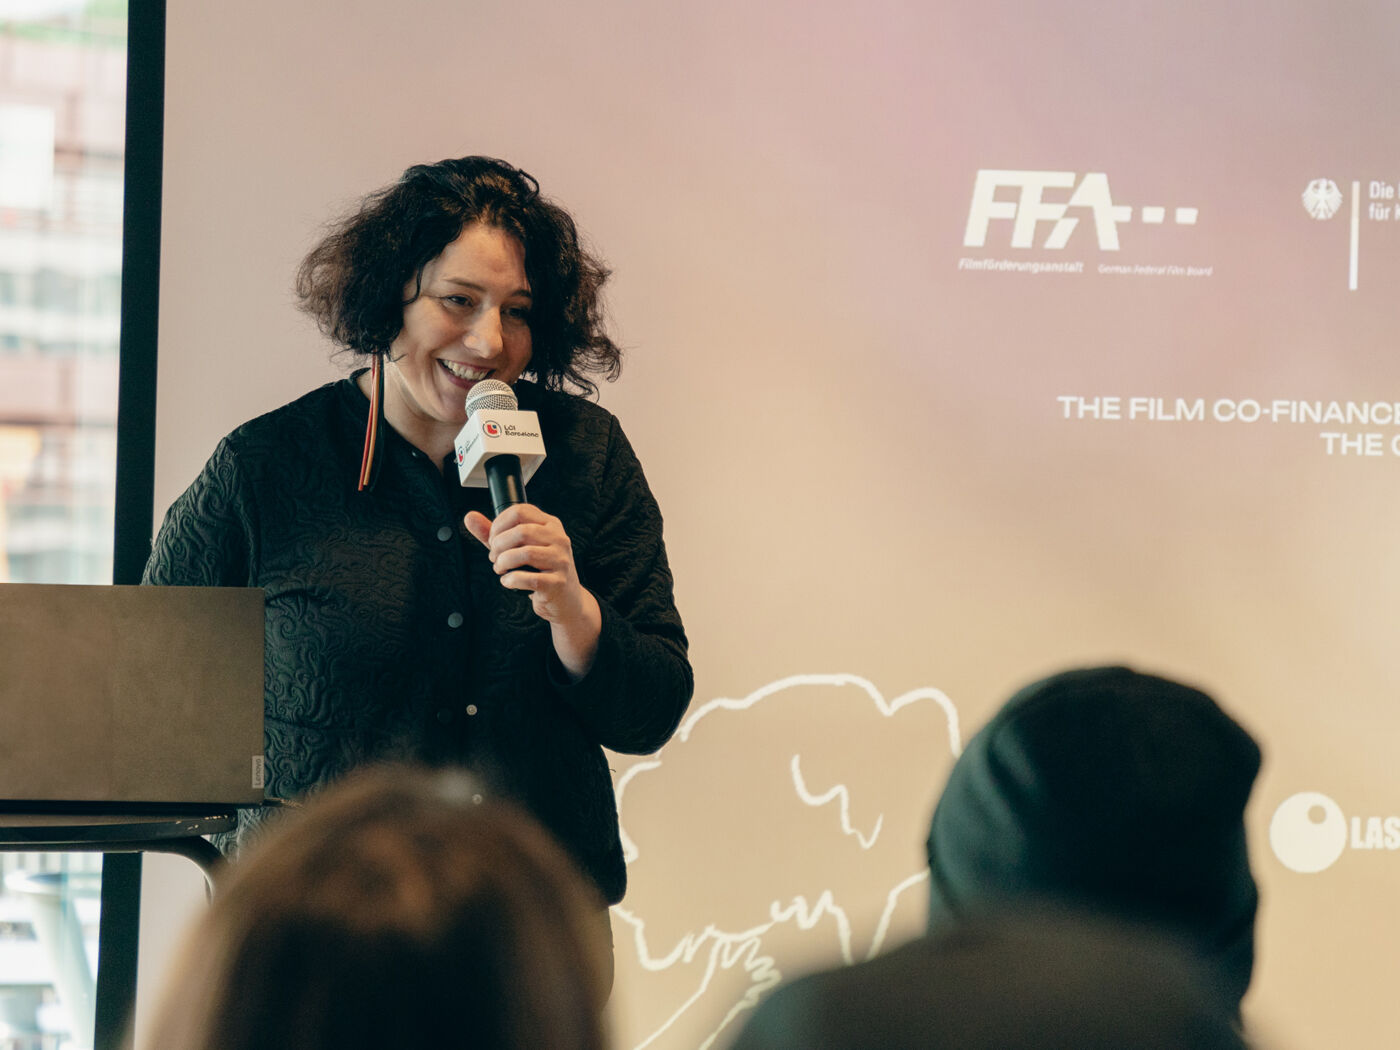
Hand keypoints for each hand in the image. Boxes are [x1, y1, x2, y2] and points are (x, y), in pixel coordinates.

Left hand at [464, 504, 600, 678]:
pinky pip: (527, 578)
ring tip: (501, 568)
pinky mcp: (557, 583)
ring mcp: (560, 561)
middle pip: (521, 531)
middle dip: (498, 545)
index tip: (493, 539)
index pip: (520, 511)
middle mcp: (559, 539)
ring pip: (524, 553)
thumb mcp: (519, 547)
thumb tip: (470, 518)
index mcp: (550, 525)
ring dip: (503, 562)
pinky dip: (511, 580)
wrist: (565, 600)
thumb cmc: (542, 571)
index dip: (499, 524)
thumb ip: (494, 533)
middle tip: (494, 557)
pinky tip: (509, 581)